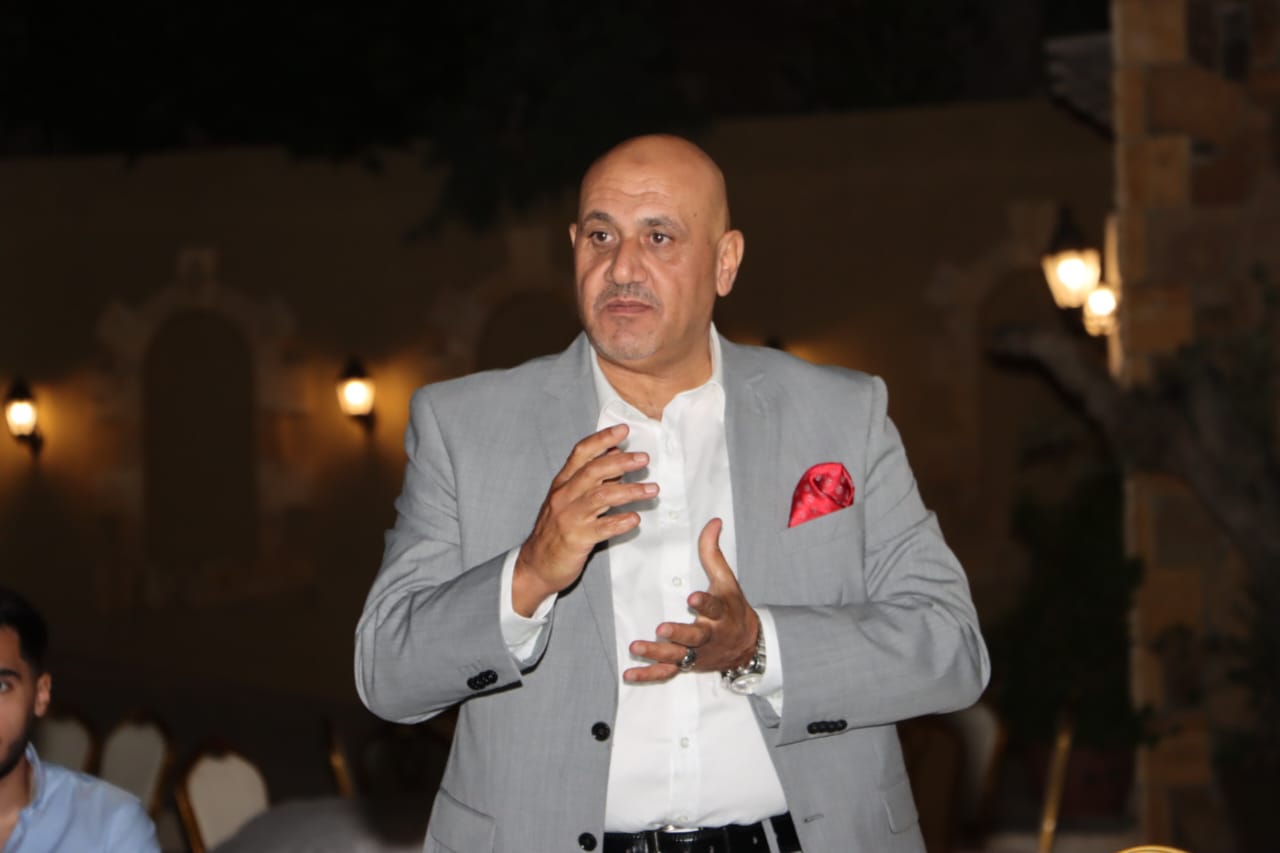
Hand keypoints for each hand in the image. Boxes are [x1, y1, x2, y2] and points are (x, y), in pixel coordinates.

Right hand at [513, 424, 656, 615]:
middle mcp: (564, 496)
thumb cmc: (557, 529)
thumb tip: (614, 454)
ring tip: (652, 490)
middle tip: (644, 458)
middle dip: (620, 462)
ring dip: (629, 491)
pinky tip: (635, 519)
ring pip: (600, 497)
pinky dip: (620, 522)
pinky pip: (601, 528)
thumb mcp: (569, 499)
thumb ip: (590, 478)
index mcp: (562, 483)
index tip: (623, 430)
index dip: (602, 439)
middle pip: (593, 471)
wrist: (536, 564)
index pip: (581, 453)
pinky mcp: (576, 539)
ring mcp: (569, 518)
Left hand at [624, 518, 759, 682]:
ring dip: (657, 653)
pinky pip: (666, 673)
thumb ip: (714, 553)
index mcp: (721, 614)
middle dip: (679, 634)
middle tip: (662, 628)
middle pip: (695, 637)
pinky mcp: (687, 666)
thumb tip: (713, 521)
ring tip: (637, 647)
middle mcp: (710, 636)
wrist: (746, 646)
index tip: (693, 598)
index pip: (714, 607)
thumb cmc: (733, 608)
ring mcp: (697, 654)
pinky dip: (648, 676)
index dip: (704, 603)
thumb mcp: (727, 581)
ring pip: (678, 656)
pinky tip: (629, 674)